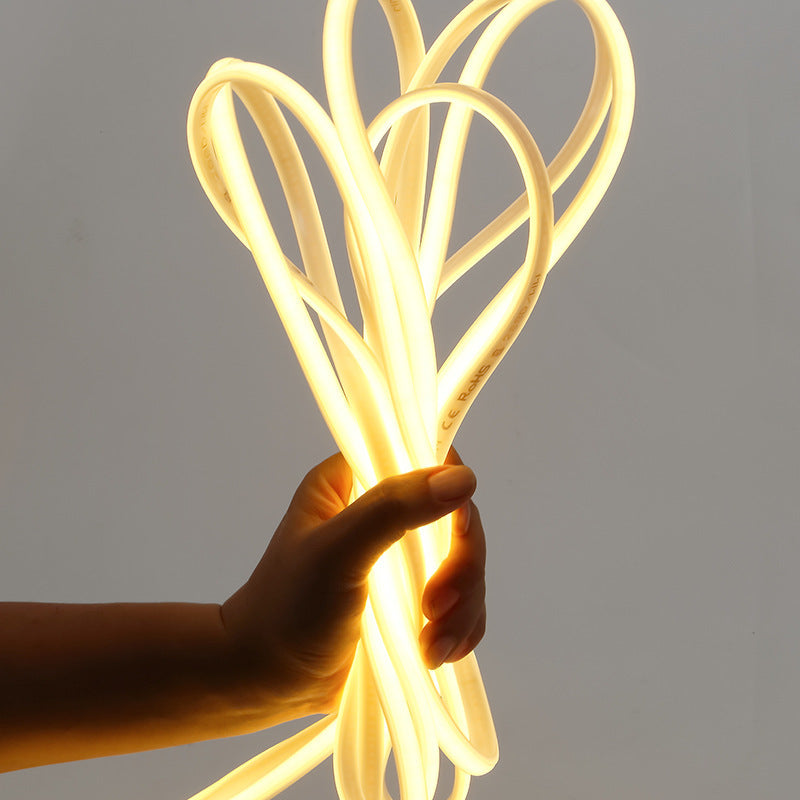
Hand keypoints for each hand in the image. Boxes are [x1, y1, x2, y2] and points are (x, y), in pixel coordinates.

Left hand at [221, 452, 486, 717]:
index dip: (451, 488)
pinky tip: (437, 653)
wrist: (265, 684)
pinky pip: (462, 604)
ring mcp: (400, 562)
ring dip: (462, 607)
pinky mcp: (412, 604)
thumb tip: (464, 479)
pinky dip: (460, 628)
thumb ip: (394, 510)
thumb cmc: (286, 609)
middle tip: (436, 606)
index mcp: (353, 483)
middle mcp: (381, 514)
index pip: (423, 459)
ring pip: (465, 565)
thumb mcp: (337, 552)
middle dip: (461, 566)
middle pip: (456, 518)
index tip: (455, 532)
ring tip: (432, 648)